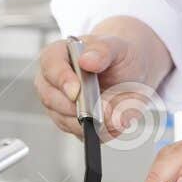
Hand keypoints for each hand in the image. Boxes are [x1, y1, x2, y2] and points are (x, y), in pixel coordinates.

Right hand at [35, 27, 166, 139]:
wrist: (130, 74)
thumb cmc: (118, 58)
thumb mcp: (117, 47)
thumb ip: (103, 51)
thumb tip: (87, 61)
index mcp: (58, 55)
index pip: (50, 65)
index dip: (62, 79)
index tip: (76, 92)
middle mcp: (53, 82)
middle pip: (52, 99)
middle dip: (79, 108)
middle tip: (104, 110)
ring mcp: (59, 105)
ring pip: (65, 120)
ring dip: (91, 123)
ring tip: (115, 117)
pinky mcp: (71, 123)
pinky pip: (80, 133)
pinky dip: (99, 132)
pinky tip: (114, 123)